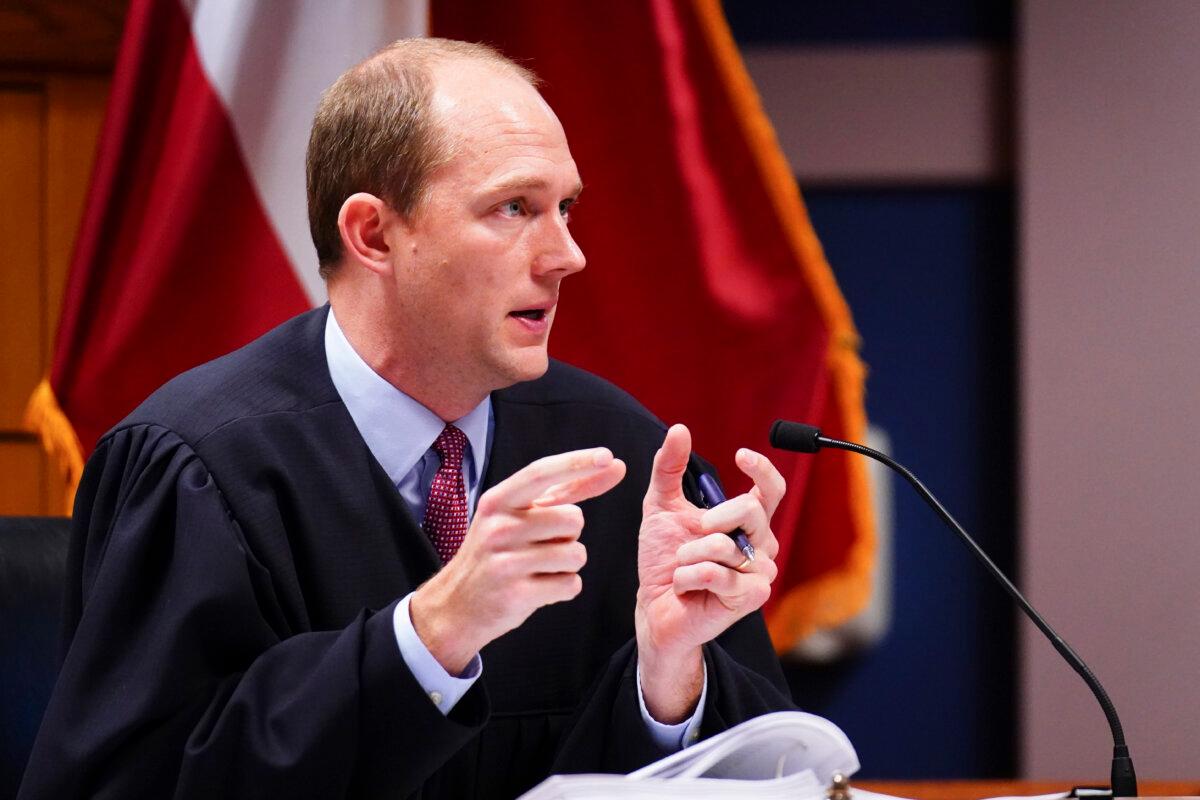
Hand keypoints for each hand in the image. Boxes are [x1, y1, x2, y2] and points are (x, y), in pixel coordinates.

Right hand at [411, 447, 625, 673]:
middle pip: (573, 519)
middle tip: (541, 545)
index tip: (607, 456)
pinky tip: (538, 587)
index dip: (577, 463)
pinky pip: (570, 585)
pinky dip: (564, 588)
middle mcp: (499, 527)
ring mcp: (506, 562)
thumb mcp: (516, 516)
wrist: (457, 605)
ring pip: (576, 554)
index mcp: (498, 501)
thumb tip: (612, 465)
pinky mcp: (516, 595)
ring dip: (568, 563)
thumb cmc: (496, 553)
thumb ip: (564, 491)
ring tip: (538, 568)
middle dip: (570, 534)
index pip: (541, 473)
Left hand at [635, 424, 784, 721]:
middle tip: (693, 534)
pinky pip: (715, 573)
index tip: (741, 455)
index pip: (771, 490)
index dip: (763, 470)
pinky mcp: (750, 598)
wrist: (654, 606)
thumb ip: (669, 468)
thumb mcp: (660, 505)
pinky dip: (688, 576)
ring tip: (683, 569)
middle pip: (750, 511)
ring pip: (725, 546)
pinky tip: (685, 585)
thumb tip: (679, 429)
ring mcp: (759, 573)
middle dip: (710, 519)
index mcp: (747, 521)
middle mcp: (761, 545)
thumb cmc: (663, 558)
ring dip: (689, 555)